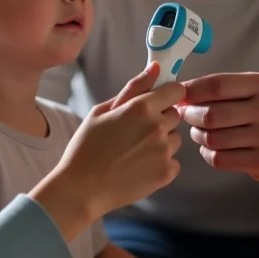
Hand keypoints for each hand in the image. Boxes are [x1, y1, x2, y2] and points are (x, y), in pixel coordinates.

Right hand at [30, 62, 183, 238]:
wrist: (82, 189)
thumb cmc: (86, 147)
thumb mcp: (101, 111)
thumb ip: (133, 88)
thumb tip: (155, 68)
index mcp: (141, 107)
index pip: (176, 91)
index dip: (167, 95)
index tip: (158, 102)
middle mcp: (157, 127)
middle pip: (175, 114)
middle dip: (161, 118)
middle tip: (136, 131)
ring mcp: (164, 151)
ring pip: (175, 139)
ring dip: (162, 141)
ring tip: (135, 151)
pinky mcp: (167, 172)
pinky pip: (173, 161)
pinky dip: (160, 163)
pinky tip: (139, 167)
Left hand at [178, 72, 258, 185]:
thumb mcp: (251, 90)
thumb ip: (219, 89)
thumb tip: (179, 94)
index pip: (217, 85)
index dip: (191, 91)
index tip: (178, 96)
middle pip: (212, 114)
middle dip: (191, 115)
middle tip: (187, 116)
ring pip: (213, 138)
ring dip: (198, 135)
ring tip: (200, 132)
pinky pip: (220, 159)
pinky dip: (207, 153)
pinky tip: (211, 148)